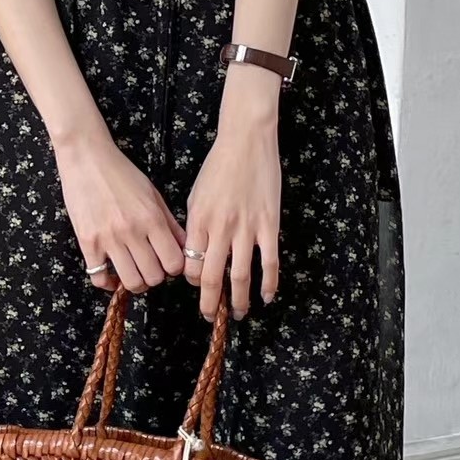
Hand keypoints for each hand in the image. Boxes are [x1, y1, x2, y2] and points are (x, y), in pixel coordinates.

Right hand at [53, 126, 185, 294]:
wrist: (86, 157)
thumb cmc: (121, 172)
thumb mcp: (153, 193)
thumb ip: (170, 222)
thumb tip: (185, 246)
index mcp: (152, 218)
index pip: (174, 262)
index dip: (174, 267)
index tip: (168, 262)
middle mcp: (132, 231)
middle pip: (154, 277)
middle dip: (156, 276)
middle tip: (150, 266)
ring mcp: (108, 238)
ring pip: (130, 282)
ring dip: (135, 282)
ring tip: (133, 271)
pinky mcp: (87, 242)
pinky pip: (99, 278)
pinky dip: (107, 283)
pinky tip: (111, 275)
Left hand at [185, 67, 281, 318]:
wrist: (245, 142)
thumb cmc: (218, 166)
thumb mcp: (196, 195)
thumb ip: (196, 226)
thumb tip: (196, 252)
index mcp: (198, 222)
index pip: (190, 265)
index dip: (193, 282)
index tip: (198, 287)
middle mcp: (220, 229)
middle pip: (211, 277)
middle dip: (209, 303)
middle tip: (210, 317)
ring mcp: (246, 229)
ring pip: (240, 276)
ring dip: (238, 300)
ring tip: (237, 313)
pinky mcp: (269, 225)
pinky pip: (269, 262)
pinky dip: (268, 284)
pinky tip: (267, 296)